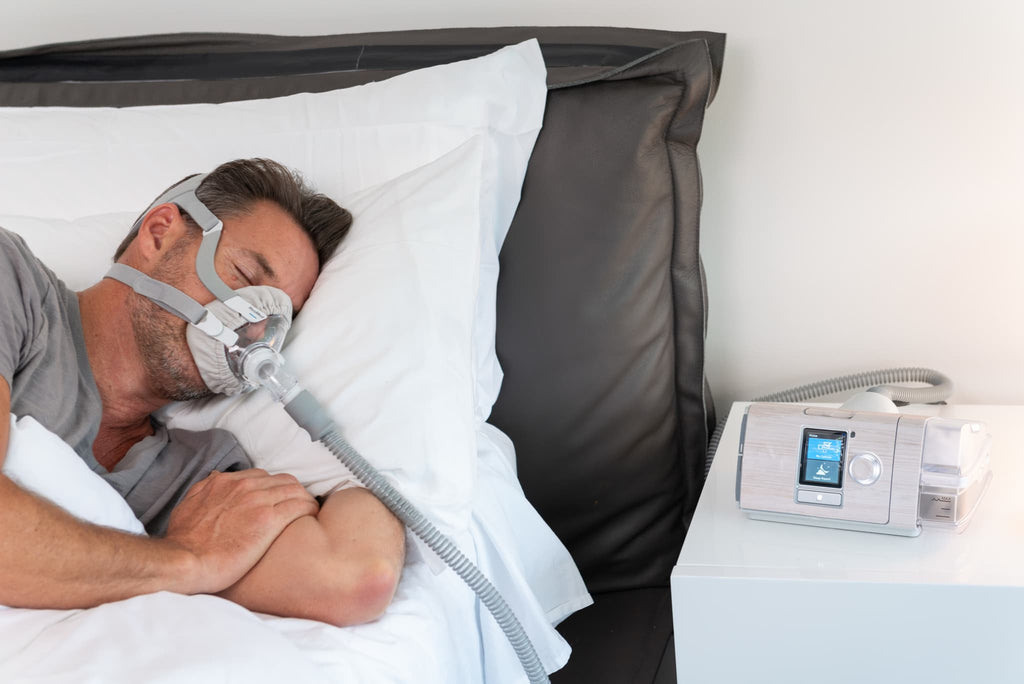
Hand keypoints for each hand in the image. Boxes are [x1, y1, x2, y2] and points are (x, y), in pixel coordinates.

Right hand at [164, 469, 318, 593]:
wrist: (184, 561)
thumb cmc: (183, 542)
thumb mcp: (188, 506)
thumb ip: (204, 491)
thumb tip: (215, 480)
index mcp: (225, 482)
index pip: (263, 477)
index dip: (275, 488)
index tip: (280, 500)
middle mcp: (244, 486)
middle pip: (283, 480)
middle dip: (294, 492)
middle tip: (300, 506)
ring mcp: (258, 500)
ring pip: (295, 489)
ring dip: (305, 499)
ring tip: (310, 512)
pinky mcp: (269, 519)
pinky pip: (300, 506)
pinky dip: (309, 509)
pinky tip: (312, 517)